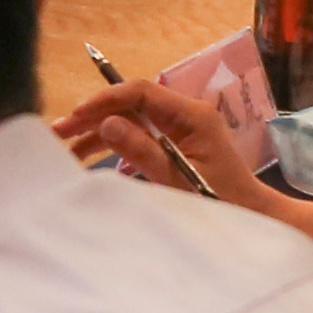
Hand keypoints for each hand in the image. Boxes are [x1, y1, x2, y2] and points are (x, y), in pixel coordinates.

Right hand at [52, 70, 268, 203]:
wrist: (253, 219)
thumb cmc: (221, 201)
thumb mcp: (177, 179)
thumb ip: (142, 151)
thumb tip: (106, 123)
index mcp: (191, 115)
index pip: (142, 92)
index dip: (106, 99)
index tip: (77, 114)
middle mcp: (185, 115)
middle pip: (132, 105)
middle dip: (95, 116)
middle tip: (59, 131)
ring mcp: (180, 130)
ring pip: (131, 121)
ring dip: (100, 133)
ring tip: (67, 150)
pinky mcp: (175, 145)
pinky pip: (140, 138)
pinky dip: (115, 147)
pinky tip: (91, 160)